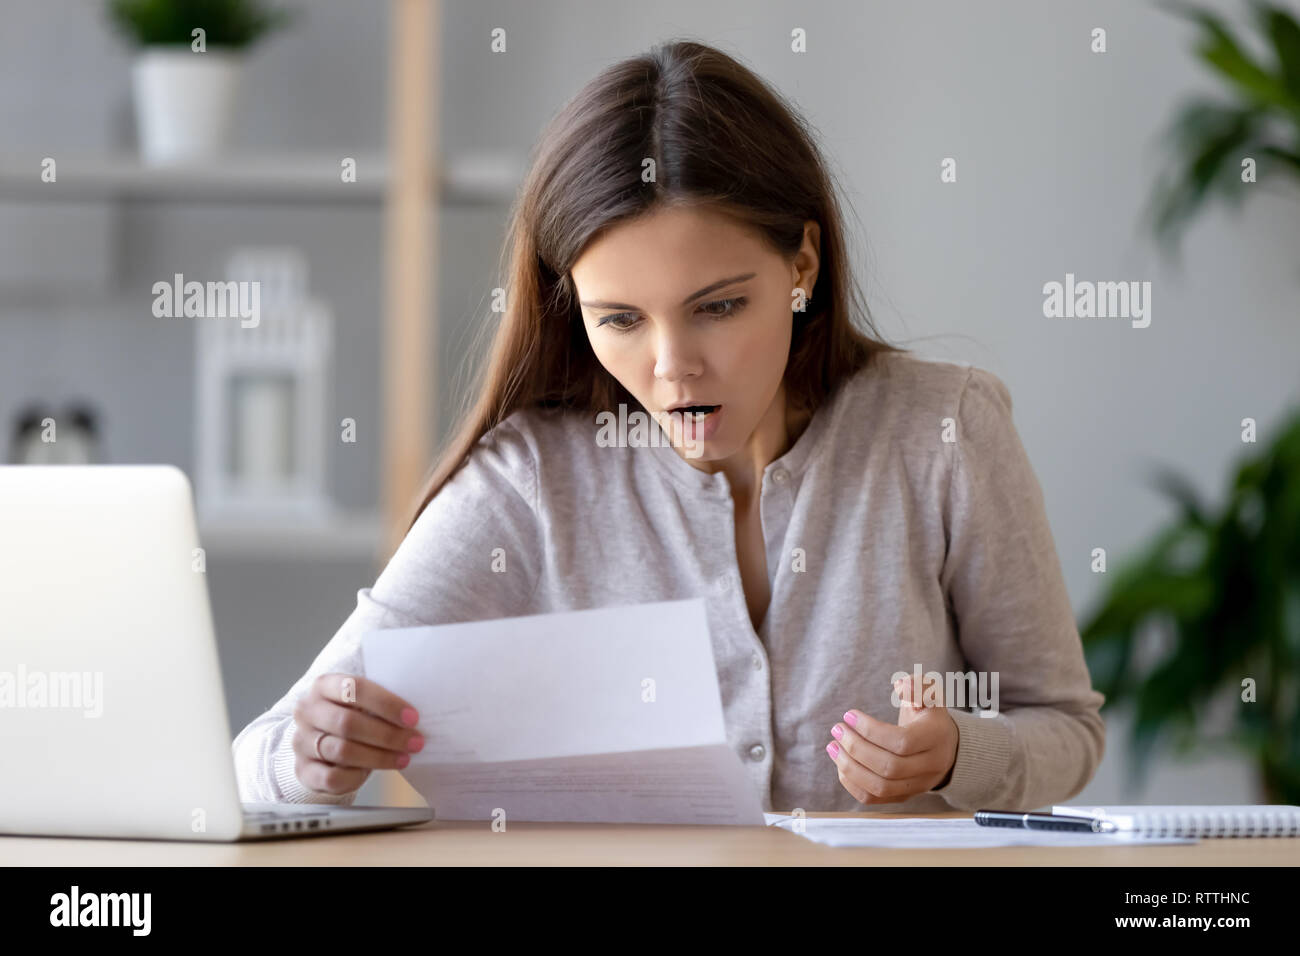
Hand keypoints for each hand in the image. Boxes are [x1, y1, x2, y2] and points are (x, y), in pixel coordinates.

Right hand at [291, 673, 424, 795]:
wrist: (318, 742)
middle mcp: (307, 710)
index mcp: (323, 685)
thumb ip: (380, 702)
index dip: (386, 703)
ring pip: (343, 751)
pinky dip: (356, 777)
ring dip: (379, 757)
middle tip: (415, 742)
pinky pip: (332, 777)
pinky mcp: (302, 769)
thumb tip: (414, 716)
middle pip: (348, 723)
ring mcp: (301, 740)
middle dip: (387, 734)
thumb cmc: (351, 717)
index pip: (354, 688)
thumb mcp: (361, 702)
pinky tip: (371, 773)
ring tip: (404, 758)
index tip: (413, 718)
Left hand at [826, 674, 958, 804]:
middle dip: (856, 748)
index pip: (902, 742)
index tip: (848, 715)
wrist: (944, 744)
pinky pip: (875, 798)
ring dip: (849, 767)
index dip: (871, 730)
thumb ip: (918, 686)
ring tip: (832, 746)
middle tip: (837, 729)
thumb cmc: (928, 714)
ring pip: (880, 787)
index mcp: (936, 738)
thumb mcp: (929, 693)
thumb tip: (903, 686)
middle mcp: (931, 766)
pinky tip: (840, 763)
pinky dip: (852, 783)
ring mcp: (918, 785)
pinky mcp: (904, 796)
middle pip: (889, 767)